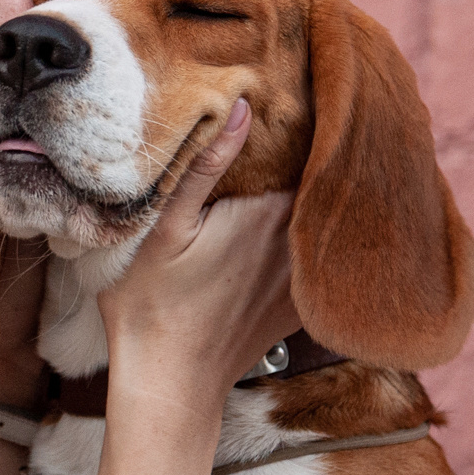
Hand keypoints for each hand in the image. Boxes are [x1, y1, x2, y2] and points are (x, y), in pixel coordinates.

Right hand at [97, 99, 298, 418]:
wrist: (169, 383)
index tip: (301, 91)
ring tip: (311, 156)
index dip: (307, 118)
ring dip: (319, 192)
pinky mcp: (300, 304)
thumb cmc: (150, 304)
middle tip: (308, 110)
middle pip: (321, 181)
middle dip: (317, 150)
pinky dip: (319, 237)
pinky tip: (306, 220)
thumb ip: (203, 166)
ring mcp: (304, 276)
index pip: (309, 149)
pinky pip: (321, 259)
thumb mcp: (163, 227)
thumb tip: (241, 106)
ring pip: (323, 218)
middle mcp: (298, 242)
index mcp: (269, 213)